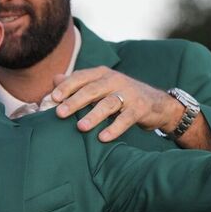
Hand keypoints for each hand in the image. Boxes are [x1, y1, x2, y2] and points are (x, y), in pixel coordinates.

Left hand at [51, 67, 182, 141]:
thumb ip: (78, 84)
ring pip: (108, 103)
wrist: (157, 103)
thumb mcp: (100, 86)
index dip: (67, 86)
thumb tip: (55, 80)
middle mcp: (115, 80)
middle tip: (60, 113)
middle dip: (75, 101)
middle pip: (92, 89)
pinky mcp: (140, 108)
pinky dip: (114, 128)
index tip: (53, 98)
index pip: (81, 77)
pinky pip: (126, 119)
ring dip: (94, 115)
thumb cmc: (120, 95)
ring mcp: (128, 93)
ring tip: (81, 127)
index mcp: (102, 74)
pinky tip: (103, 137)